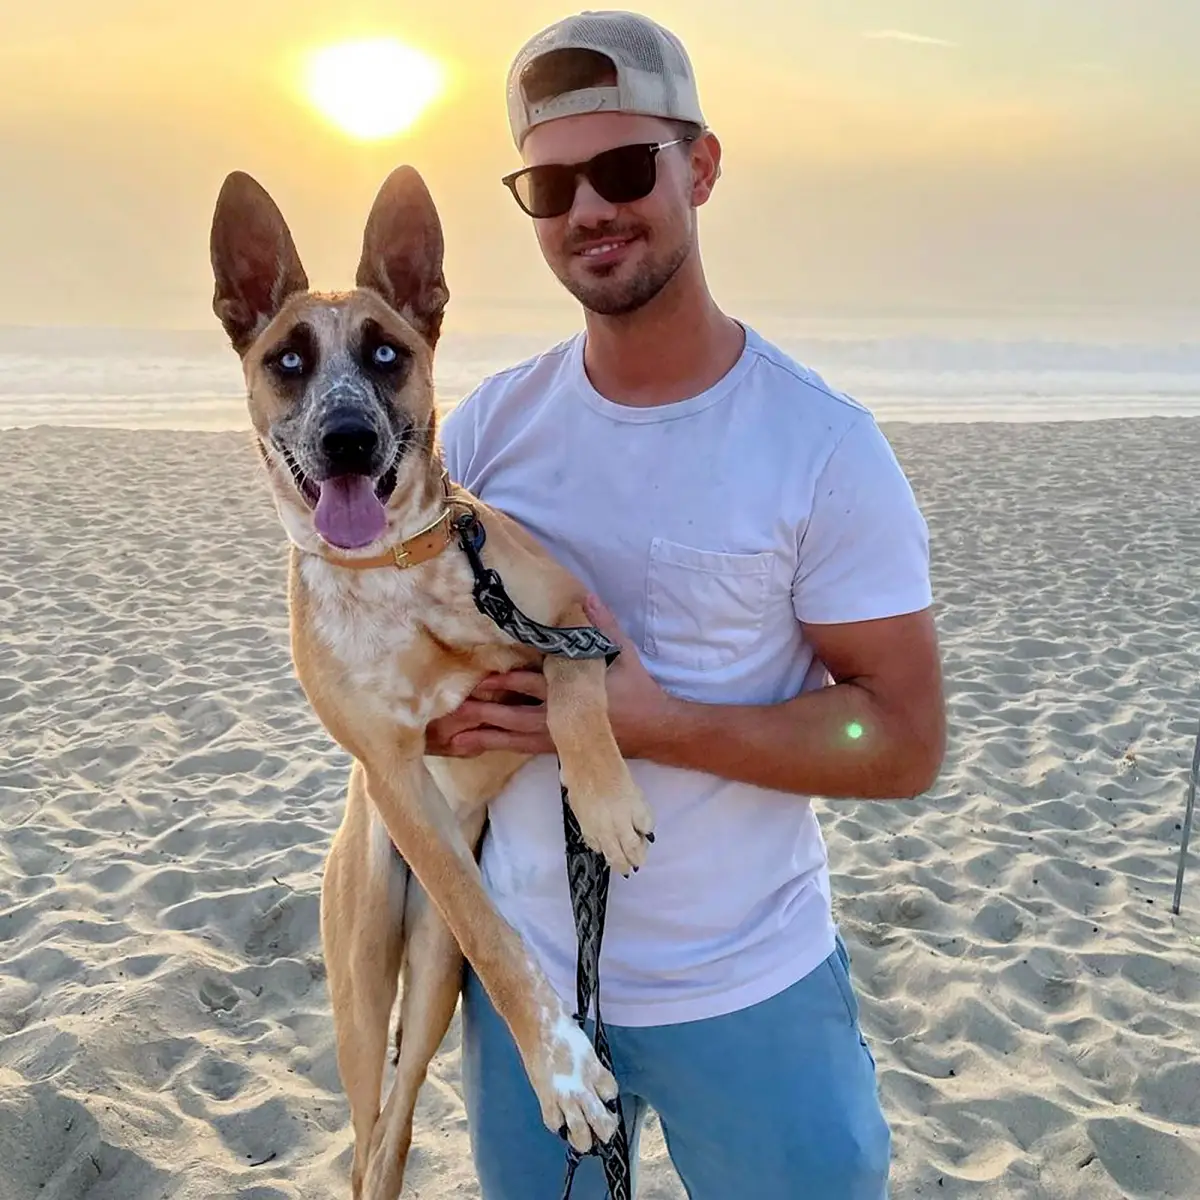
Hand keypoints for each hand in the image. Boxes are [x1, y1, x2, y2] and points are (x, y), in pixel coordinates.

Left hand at [423, 594, 680, 759]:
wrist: (652, 729)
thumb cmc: (635, 689)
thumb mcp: (622, 652)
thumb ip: (601, 624)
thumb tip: (584, 596)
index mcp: (571, 692)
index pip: (533, 686)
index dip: (506, 683)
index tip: (481, 679)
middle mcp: (557, 717)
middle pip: (512, 716)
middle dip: (482, 712)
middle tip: (451, 710)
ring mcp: (552, 736)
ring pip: (509, 737)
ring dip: (481, 735)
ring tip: (449, 737)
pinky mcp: (551, 747)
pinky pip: (516, 748)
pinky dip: (493, 746)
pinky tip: (470, 746)